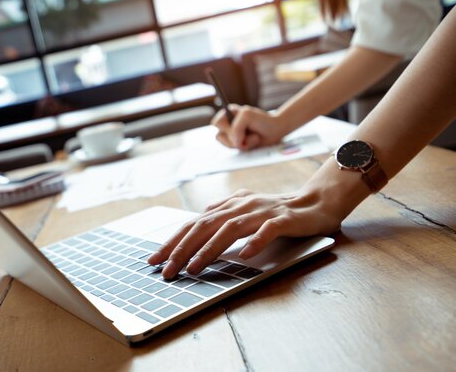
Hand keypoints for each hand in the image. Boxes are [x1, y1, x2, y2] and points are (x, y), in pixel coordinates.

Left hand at [147, 186, 344, 278]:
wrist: (316, 202)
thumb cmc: (277, 211)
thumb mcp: (245, 210)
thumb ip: (223, 214)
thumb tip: (199, 219)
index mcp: (229, 205)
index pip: (194, 223)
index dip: (173, 241)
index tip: (155, 259)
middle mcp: (241, 205)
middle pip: (205, 225)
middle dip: (182, 248)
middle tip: (167, 269)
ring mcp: (262, 211)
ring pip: (230, 229)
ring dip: (209, 249)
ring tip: (194, 268)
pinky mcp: (284, 219)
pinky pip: (267, 231)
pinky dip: (255, 242)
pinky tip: (244, 256)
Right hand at [213, 104, 286, 149]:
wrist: (276, 130)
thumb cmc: (262, 120)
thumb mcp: (246, 117)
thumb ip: (236, 128)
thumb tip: (235, 143)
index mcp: (228, 114)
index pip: (216, 123)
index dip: (225, 127)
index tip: (235, 126)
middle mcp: (229, 125)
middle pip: (219, 136)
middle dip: (235, 136)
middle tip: (246, 133)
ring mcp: (234, 136)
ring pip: (228, 144)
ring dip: (243, 142)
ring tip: (254, 136)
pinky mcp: (239, 145)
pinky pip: (237, 149)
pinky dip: (247, 146)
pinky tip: (254, 140)